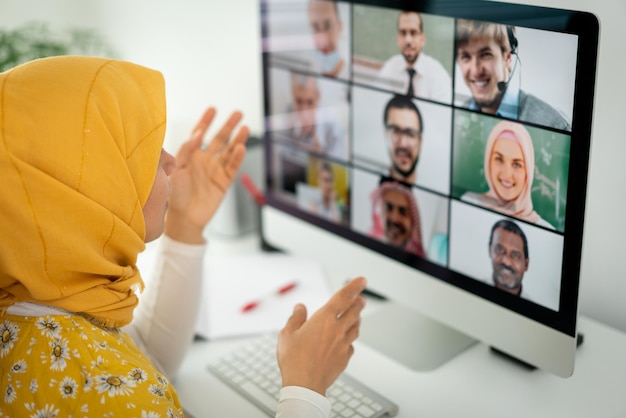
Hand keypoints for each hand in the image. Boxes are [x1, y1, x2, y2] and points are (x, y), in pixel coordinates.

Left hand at [165, 107, 248, 242]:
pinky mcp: (224, 182)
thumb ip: (184, 151)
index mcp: (190, 156)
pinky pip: (232, 167)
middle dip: (227, 126)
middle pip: (219, 139)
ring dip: (237, 139)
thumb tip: (197, 134)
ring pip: (229, 151)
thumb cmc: (174, 196)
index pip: (199, 134)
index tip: (212, 110)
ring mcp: (215, 170)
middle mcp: (204, 160)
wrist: (183, 219)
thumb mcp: (174, 170)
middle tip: (238, 113)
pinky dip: (237, 157)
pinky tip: (241, 147)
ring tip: (244, 127)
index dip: (205, 121)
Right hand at [277, 277, 366, 394]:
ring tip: (355, 316)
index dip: (354, 286)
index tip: (361, 280)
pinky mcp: (344, 358)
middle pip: (355, 311)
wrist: (305, 385)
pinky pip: (351, 345)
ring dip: (357, 319)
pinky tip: (346, 340)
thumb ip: (296, 318)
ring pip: (356, 327)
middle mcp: (337, 330)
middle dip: (359, 302)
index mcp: (324, 319)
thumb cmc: (294, 360)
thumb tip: (300, 308)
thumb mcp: (287, 334)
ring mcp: (343, 344)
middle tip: (360, 298)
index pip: (344, 297)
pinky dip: (350, 339)